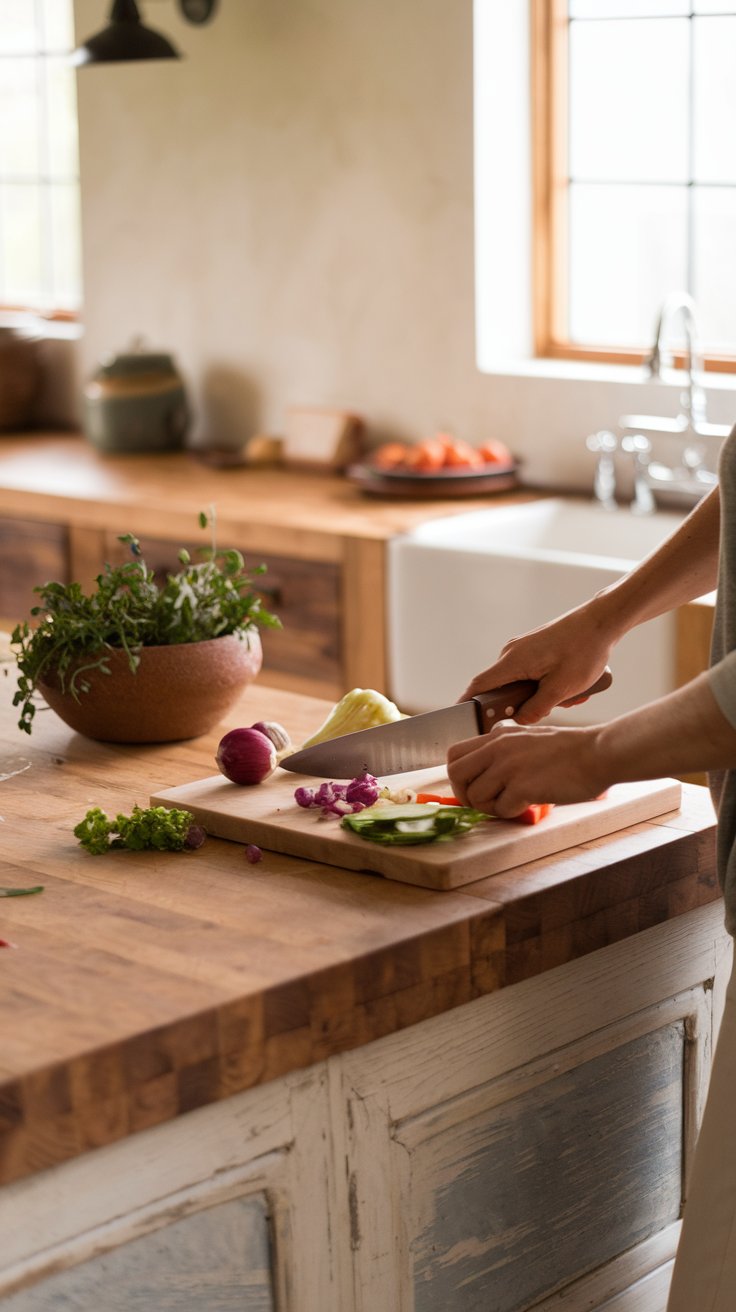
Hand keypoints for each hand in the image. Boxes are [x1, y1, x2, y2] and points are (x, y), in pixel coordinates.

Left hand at [447, 721, 606, 816]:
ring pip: (476, 797)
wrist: (597, 753)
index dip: (459, 776)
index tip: (474, 786)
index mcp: (497, 736)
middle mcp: (498, 749)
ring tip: (513, 802)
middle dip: (466, 795)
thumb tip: (484, 766)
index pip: (454, 754)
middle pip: (455, 775)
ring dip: (491, 807)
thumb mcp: (528, 736)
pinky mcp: (523, 786)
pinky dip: (512, 812)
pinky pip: (501, 809)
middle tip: (487, 802)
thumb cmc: (569, 750)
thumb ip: (504, 747)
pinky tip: (528, 803)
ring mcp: (509, 767)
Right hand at [459, 604, 614, 723]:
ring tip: (571, 695)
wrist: (601, 621)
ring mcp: (523, 649)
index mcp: (513, 661)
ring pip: (522, 683)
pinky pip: (532, 674)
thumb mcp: (562, 688)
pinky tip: (571, 686)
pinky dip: (548, 684)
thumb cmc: (583, 651)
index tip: (463, 721)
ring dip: (542, 695)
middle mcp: (512, 653)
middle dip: (524, 705)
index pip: (479, 686)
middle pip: (502, 688)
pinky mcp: (534, 648)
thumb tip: (519, 721)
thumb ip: (537, 709)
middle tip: (551, 709)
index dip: (469, 705)